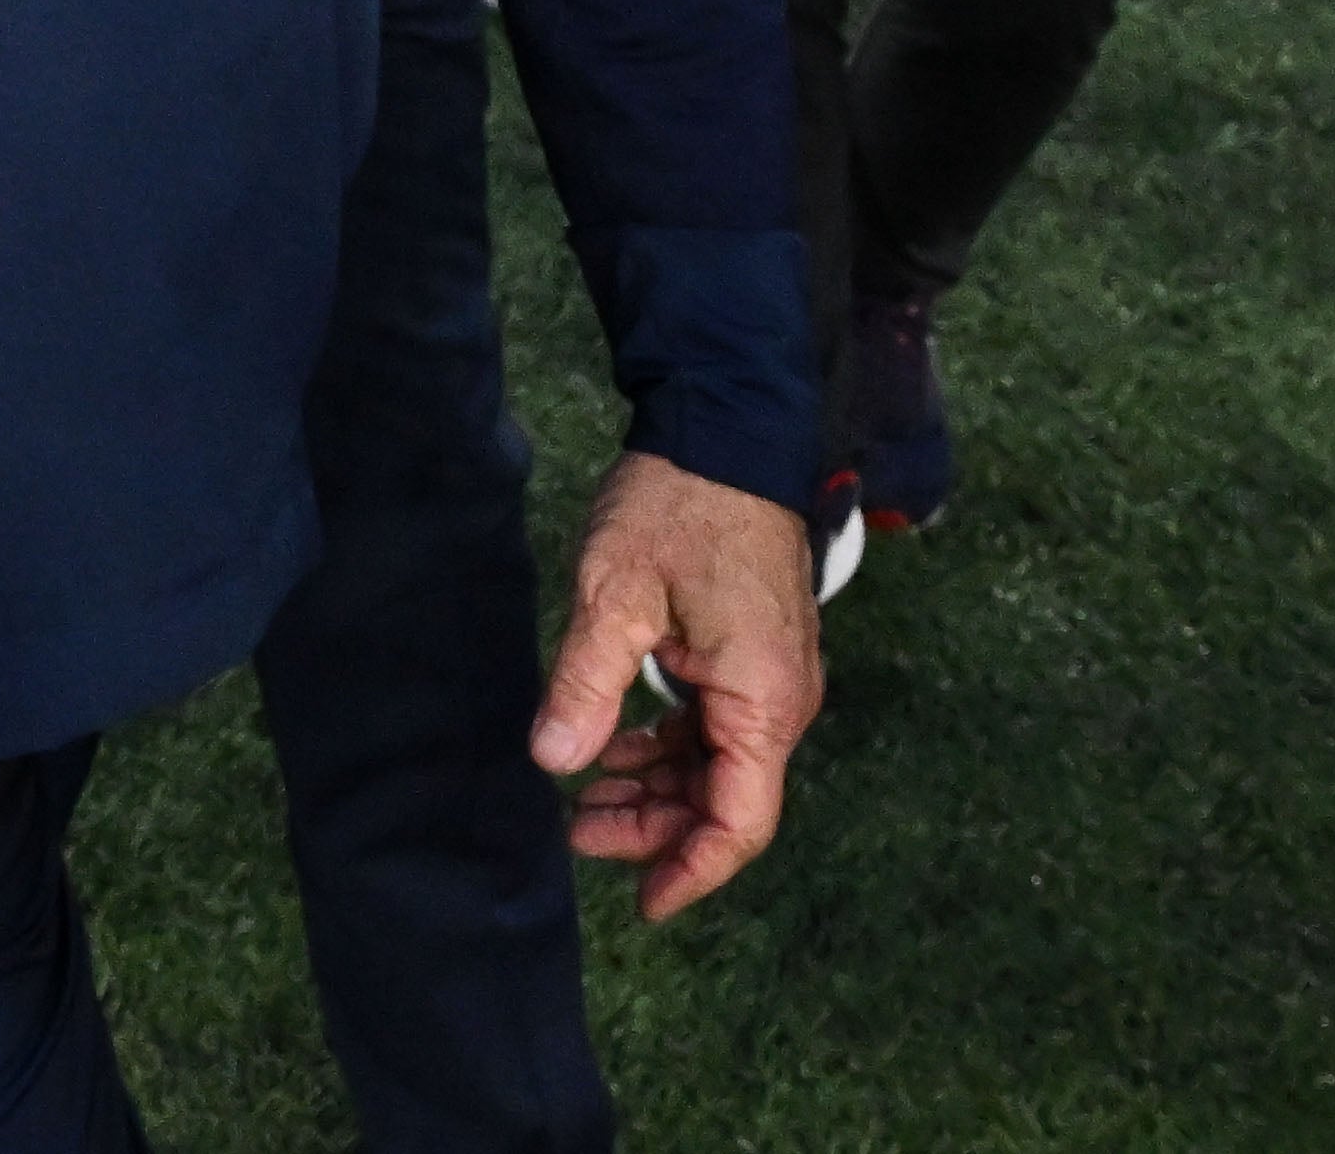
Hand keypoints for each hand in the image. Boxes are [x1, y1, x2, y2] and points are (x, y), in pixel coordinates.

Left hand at [532, 451, 820, 924]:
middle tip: (576, 834)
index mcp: (763, 702)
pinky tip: (612, 744)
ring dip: (654, 789)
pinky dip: (665, 746)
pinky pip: (715, 726)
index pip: (739, 821)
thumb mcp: (614, 596)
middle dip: (654, 830)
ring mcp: (770, 679)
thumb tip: (553, 761)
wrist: (723, 430)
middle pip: (724, 801)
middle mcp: (781, 702)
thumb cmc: (677, 508)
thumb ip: (587, 686)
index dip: (690, 870)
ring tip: (580, 798)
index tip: (642, 904)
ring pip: (716, 766)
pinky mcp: (751, 655)